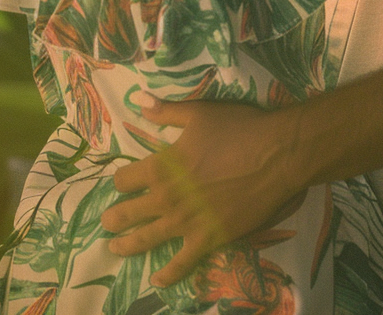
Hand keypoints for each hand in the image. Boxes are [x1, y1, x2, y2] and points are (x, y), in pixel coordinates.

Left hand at [100, 97, 305, 287]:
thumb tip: (138, 102)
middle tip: (107, 222)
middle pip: (128, 213)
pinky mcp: (208, 239)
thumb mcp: (200, 112)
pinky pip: (181, 263)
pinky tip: (157, 280)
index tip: (121, 183)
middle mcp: (166, 198)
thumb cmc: (238, 129)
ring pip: (146, 240)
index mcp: (162, 166)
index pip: (125, 179)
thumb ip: (166, 111)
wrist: (275, 155)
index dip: (121, 181)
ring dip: (126, 245)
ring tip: (115, 248)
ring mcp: (186, 223)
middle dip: (114, 217)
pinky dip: (167, 274)